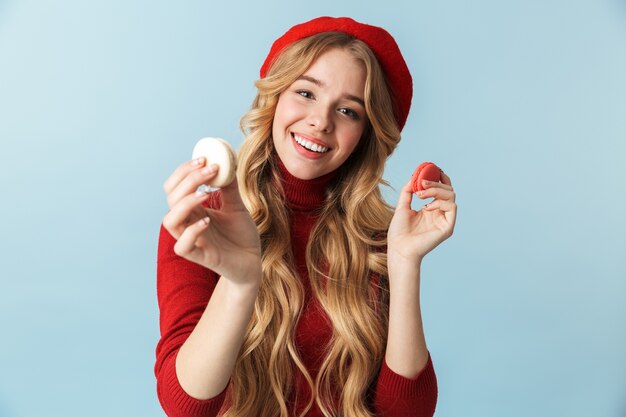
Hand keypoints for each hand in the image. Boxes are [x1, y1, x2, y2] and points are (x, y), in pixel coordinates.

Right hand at [162, 158, 261, 286]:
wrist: (253, 261)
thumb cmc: (242, 235)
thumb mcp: (237, 206)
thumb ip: (229, 187)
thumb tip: (225, 162)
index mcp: (193, 209)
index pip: (175, 186)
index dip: (185, 171)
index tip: (204, 159)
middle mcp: (188, 222)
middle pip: (171, 198)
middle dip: (188, 180)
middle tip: (208, 168)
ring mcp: (191, 240)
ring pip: (170, 221)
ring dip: (185, 203)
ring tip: (206, 194)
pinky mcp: (199, 257)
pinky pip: (182, 246)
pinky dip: (192, 232)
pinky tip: (207, 222)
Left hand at [388, 171, 456, 263]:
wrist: (399, 248)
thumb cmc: (399, 232)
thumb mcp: (402, 206)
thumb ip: (408, 191)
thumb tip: (414, 176)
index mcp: (431, 209)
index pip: (441, 189)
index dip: (439, 177)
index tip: (431, 169)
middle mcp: (440, 213)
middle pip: (448, 190)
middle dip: (435, 182)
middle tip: (421, 182)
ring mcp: (445, 220)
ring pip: (451, 196)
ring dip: (435, 190)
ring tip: (420, 194)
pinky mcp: (448, 227)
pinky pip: (452, 207)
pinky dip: (440, 202)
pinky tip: (427, 207)